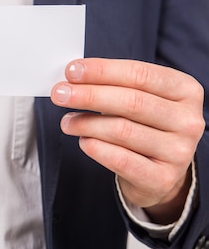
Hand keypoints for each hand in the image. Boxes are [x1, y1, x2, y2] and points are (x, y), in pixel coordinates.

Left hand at [51, 58, 204, 223]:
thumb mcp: (139, 98)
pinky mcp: (162, 178)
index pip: (140, 74)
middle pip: (131, 101)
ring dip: (85, 123)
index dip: (102, 71)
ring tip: (67, 122)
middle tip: (60, 94)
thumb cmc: (144, 126)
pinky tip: (83, 140)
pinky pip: (119, 159)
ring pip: (122, 130)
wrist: (159, 172)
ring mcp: (178, 152)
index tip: (72, 71)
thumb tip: (74, 75)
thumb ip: (113, 84)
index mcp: (185, 90)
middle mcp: (188, 120)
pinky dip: (95, 147)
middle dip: (88, 95)